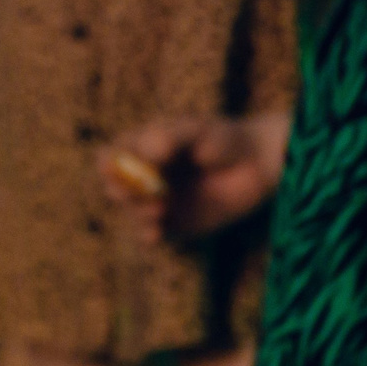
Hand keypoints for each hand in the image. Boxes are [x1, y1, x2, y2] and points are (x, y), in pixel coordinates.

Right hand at [100, 112, 292, 243]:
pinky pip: (152, 233)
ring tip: (158, 210)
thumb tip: (147, 153)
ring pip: (132, 212)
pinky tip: (155, 234)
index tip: (114, 168)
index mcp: (142, 149)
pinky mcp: (175, 223)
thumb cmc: (225, 139)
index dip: (107, 163)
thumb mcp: (197, 130)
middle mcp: (145, 177)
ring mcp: (158, 201)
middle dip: (122, 192)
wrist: (259, 165)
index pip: (110, 157)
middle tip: (136, 194)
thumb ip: (170, 137)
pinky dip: (148, 235)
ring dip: (138, 213)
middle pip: (115, 187)